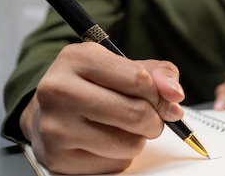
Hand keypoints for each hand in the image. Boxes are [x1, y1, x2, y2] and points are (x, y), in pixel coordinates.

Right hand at [19, 42, 184, 173]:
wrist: (49, 112)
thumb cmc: (94, 87)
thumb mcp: (125, 67)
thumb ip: (159, 74)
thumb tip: (175, 94)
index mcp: (77, 59)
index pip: (138, 80)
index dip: (159, 94)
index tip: (161, 99)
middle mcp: (59, 90)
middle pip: (136, 114)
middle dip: (154, 120)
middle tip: (148, 118)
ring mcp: (55, 126)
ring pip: (130, 144)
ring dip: (138, 139)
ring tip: (122, 128)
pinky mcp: (58, 158)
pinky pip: (115, 164)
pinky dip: (120, 156)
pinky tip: (104, 141)